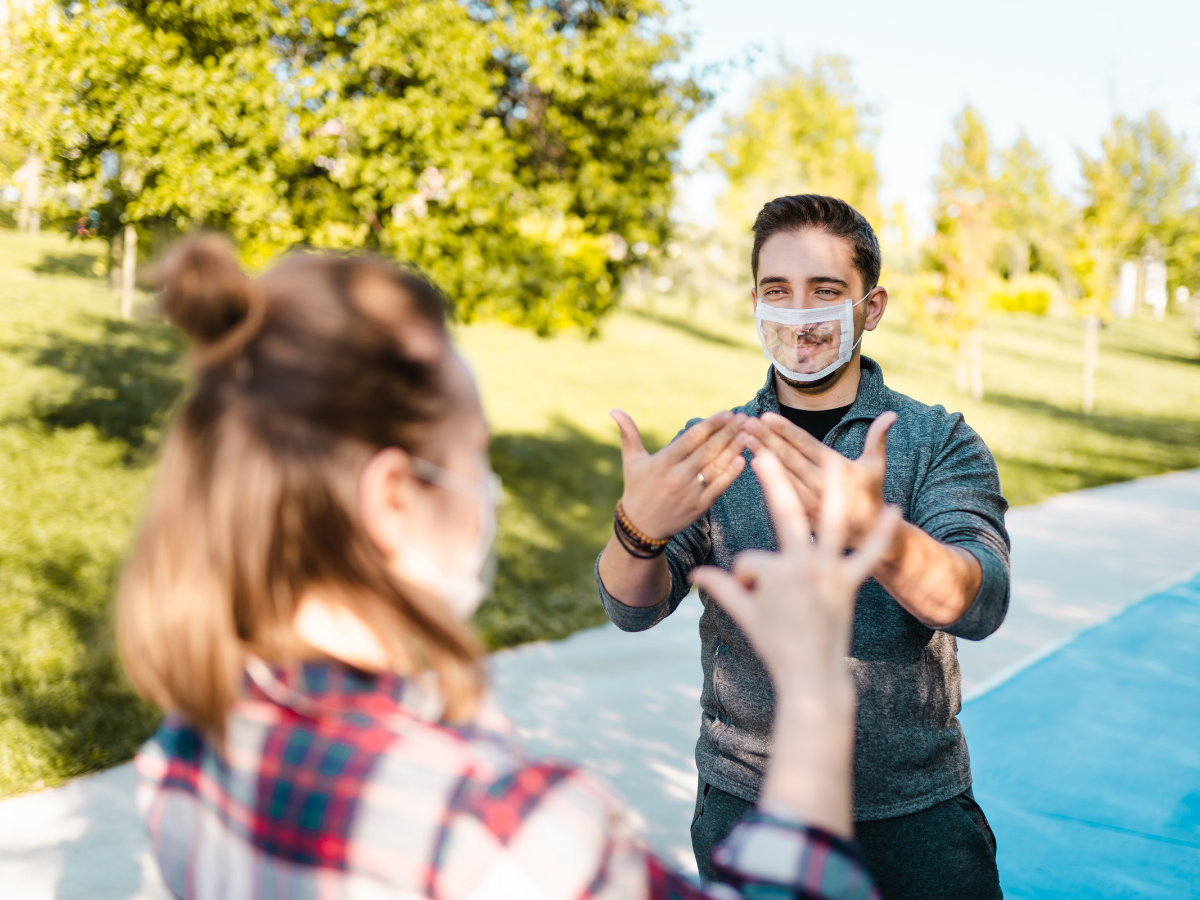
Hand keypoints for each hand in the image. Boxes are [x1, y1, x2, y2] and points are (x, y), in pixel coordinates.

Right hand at [612, 409, 748, 539]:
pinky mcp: (699, 508)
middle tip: (745, 418)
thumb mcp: (631, 461)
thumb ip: (628, 434)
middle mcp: (677, 476)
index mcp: (662, 462)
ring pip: (717, 467)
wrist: (640, 527)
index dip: (712, 424)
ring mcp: (689, 493)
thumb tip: (614, 410)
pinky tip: (743, 459)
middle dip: (728, 432)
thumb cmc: (637, 488)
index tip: (728, 413)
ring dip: (735, 449)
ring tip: (749, 434)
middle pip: (708, 450)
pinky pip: (719, 487)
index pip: (692, 438)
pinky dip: (731, 474)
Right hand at [690, 450, 898, 689]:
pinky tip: (894, 510)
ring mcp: (829, 572)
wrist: (811, 675)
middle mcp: (803, 565)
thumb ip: (720, 588)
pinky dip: (882, 535)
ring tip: (836, 461)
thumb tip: (695, 574)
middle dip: (772, 481)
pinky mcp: (850, 583)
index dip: (745, 581)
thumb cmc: (774, 646)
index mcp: (774, 572)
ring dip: (835, 491)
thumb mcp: (744, 614)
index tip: (752, 603)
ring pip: (831, 523)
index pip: (751, 560)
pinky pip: (869, 555)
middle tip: (762, 454)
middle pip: (784, 514)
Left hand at [741, 410, 896, 548]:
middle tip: (746, 421)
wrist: (866, 534)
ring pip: (779, 473)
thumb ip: (878, 438)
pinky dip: (763, 476)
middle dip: (765, 437)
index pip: (804, 444)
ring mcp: (806, 500)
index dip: (784, 430)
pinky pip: (777, 491)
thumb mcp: (876, 466)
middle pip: (786, 456)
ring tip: (743, 437)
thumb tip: (891, 414)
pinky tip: (750, 460)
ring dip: (759, 453)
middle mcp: (818, 483)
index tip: (765, 416)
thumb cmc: (870, 494)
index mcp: (835, 468)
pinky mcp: (799, 512)